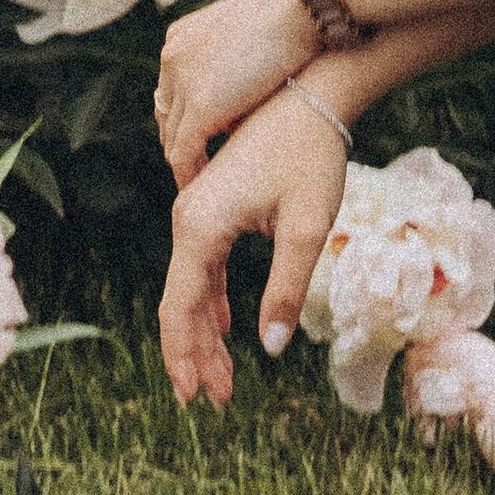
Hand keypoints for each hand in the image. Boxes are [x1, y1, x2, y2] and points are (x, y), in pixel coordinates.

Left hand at [154, 0, 307, 188]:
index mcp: (183, 36)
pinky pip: (183, 154)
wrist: (305, 6)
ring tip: (204, 183)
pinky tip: (204, 187)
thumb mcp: (253, 31)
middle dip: (182, 141)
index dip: (187, 117)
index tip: (205, 139)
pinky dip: (189, 174)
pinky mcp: (199, 106)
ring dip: (186, 162)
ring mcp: (182, 81)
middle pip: (167, 114)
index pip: (173, 89)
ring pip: (172, 137)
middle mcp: (173, 57)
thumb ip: (238, 58)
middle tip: (201, 167)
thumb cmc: (297, 13)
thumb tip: (247, 87)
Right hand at [157, 85, 346, 409]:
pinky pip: (204, 264)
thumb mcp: (308, 227)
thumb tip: (270, 347)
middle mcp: (188, 218)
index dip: (184, 357)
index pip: (180, 308)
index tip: (193, 399)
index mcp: (200, 226)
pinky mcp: (214, 204)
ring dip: (207, 331)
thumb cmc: (313, 157)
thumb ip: (287, 289)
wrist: (314, 94)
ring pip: (192, 286)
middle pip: (182, 302)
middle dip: (198, 354)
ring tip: (225, 378)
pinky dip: (214, 301)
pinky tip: (228, 327)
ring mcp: (198, 210)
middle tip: (219, 400)